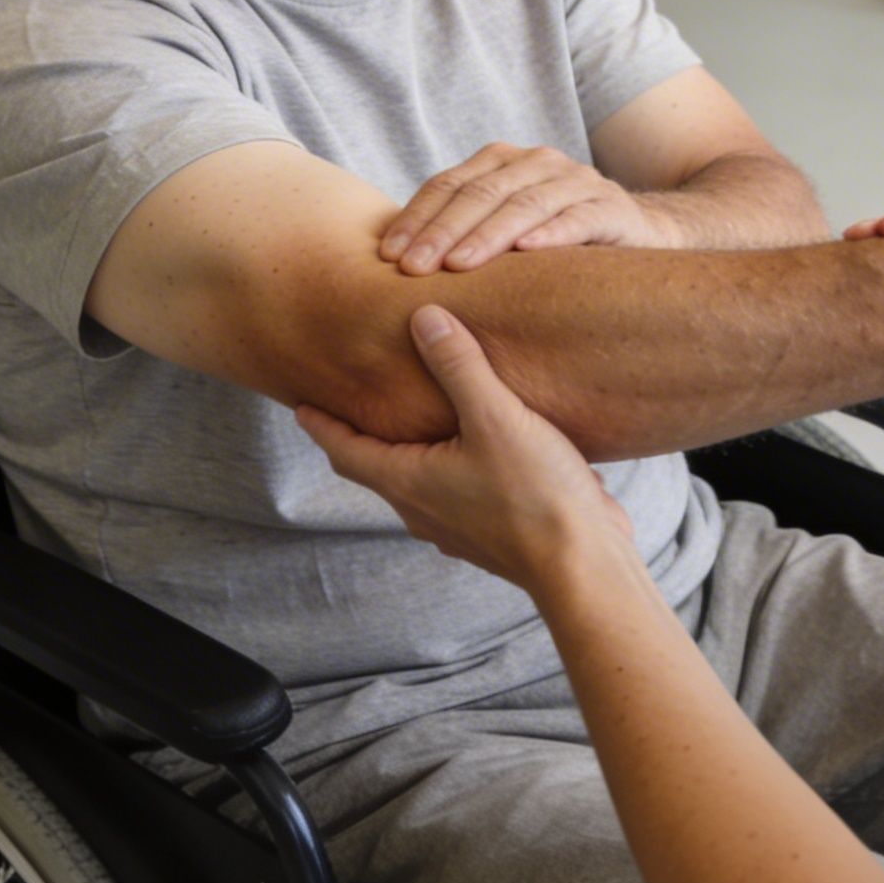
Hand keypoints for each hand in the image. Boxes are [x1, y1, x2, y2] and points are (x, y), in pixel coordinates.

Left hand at [293, 307, 635, 592]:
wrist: (583, 564)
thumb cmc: (535, 494)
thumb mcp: (495, 417)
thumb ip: (458, 366)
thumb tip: (423, 318)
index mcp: (409, 483)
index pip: (346, 451)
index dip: (322, 426)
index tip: (300, 406)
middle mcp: (423, 510)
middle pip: (377, 469)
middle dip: (363, 436)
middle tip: (353, 406)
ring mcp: (457, 526)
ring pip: (418, 483)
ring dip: (409, 452)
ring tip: (415, 420)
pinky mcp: (491, 531)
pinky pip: (455, 493)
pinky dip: (449, 466)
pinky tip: (476, 448)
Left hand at [380, 144, 668, 273]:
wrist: (638, 235)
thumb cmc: (554, 241)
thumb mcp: (504, 231)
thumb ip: (460, 234)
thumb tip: (390, 265)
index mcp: (503, 162)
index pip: (449, 184)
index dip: (416, 217)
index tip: (388, 256)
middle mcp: (538, 163)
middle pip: (482, 193)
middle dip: (443, 231)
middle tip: (413, 269)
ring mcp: (577, 182)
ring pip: (525, 203)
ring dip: (489, 235)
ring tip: (459, 265)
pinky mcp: (612, 209)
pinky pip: (579, 218)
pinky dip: (553, 233)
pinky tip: (528, 251)